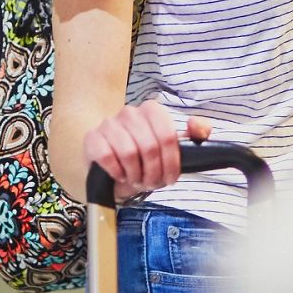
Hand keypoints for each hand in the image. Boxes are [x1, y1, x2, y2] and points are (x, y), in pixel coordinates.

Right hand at [82, 100, 212, 199]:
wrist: (111, 165)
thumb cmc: (144, 158)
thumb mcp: (171, 149)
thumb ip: (193, 136)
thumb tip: (200, 128)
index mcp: (152, 110)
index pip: (168, 136)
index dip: (171, 162)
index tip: (170, 178)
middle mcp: (130, 112)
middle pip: (150, 147)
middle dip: (153, 173)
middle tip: (151, 182)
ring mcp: (109, 123)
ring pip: (129, 153)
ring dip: (135, 174)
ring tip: (136, 179)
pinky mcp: (92, 138)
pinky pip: (107, 156)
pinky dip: (116, 172)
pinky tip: (119, 175)